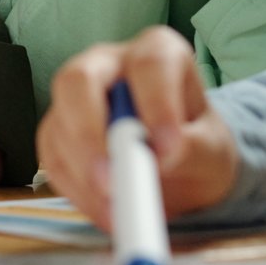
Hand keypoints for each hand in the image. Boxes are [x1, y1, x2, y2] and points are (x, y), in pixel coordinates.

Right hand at [37, 26, 239, 228]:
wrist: (182, 169)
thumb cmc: (198, 145)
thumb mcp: (212, 149)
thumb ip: (193, 148)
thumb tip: (162, 152)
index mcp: (155, 53)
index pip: (148, 65)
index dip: (154, 103)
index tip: (167, 149)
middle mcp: (107, 65)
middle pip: (78, 80)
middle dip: (90, 134)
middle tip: (111, 182)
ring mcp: (75, 98)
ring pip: (60, 126)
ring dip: (85, 176)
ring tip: (121, 211)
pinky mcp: (57, 132)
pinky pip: (52, 160)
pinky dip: (77, 193)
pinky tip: (107, 211)